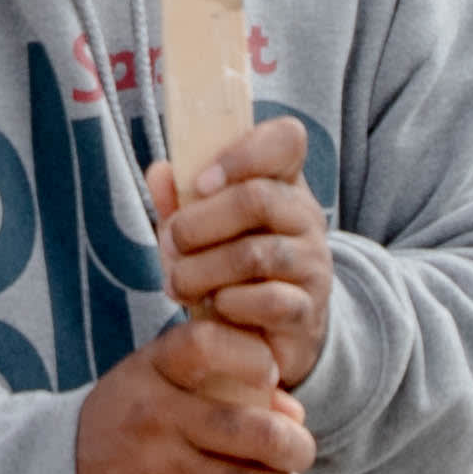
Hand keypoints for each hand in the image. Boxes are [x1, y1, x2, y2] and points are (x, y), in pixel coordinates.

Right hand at [74, 299, 315, 473]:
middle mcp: (157, 420)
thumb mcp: (156, 379)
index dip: (254, 357)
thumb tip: (294, 414)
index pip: (207, 346)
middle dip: (297, 447)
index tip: (270, 372)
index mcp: (154, 372)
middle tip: (298, 452)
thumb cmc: (127, 421)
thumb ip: (224, 380)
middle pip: (256, 433)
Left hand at [146, 111, 330, 397]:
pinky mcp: (308, 310)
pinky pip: (268, 301)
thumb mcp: (203, 230)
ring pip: (255, 253)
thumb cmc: (230, 269)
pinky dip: (229, 304)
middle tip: (172, 243)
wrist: (268, 334)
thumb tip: (159, 172)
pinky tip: (215, 307)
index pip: (286, 139)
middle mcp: (306, 218)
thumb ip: (180, 201)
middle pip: (256, 198)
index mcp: (282, 184)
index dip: (242, 153)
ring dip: (201, 270)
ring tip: (178, 283)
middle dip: (198, 223)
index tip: (200, 183)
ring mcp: (312, 264)